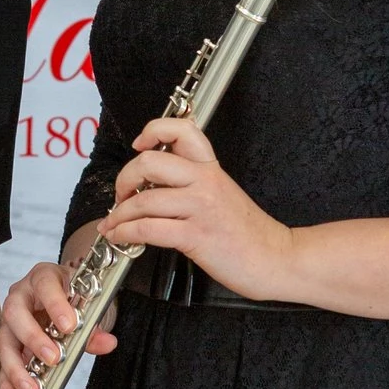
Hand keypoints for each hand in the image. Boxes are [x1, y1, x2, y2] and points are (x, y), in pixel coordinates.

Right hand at [0, 254, 117, 388]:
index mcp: (44, 278)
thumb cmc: (76, 296)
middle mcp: (22, 296)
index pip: (45, 285)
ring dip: (17, 368)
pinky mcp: (10, 344)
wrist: (72, 298)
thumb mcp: (91, 304)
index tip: (69, 325)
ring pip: (4, 341)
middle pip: (15, 313)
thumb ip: (95, 325)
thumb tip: (106, 342)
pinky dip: (7, 383)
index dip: (55, 304)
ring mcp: (12, 321)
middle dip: (33, 338)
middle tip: (53, 358)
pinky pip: (3, 364)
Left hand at [100, 116, 294, 300]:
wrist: (274, 258)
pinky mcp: (195, 235)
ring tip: (114, 224)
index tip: (139, 144)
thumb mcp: (223, 193)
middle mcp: (205, 181)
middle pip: (149, 163)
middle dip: (124, 180)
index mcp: (211, 168)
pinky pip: (147, 229)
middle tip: (121, 195)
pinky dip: (125, 233)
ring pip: (143, 200)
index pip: (181, 130)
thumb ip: (193, 182)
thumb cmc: (247, 232)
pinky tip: (120, 237)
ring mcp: (200, 207)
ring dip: (119, 214)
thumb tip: (152, 184)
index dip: (153, 130)